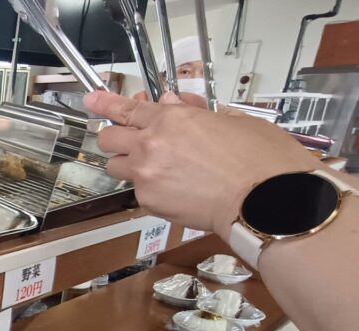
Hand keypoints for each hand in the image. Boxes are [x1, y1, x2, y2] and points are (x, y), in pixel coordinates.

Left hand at [84, 91, 319, 238]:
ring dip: (129, 165)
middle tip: (130, 140)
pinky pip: (138, 193)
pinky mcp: (150, 203)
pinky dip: (151, 190)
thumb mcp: (234, 119)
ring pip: (117, 168)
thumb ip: (194, 110)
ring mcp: (146, 176)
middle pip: (109, 139)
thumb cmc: (260, 160)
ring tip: (157, 169)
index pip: (126, 108)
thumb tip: (174, 102)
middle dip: (115, 137)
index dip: (105, 103)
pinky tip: (177, 190)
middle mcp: (150, 145)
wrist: (267, 202)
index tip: (91, 99)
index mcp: (171, 119)